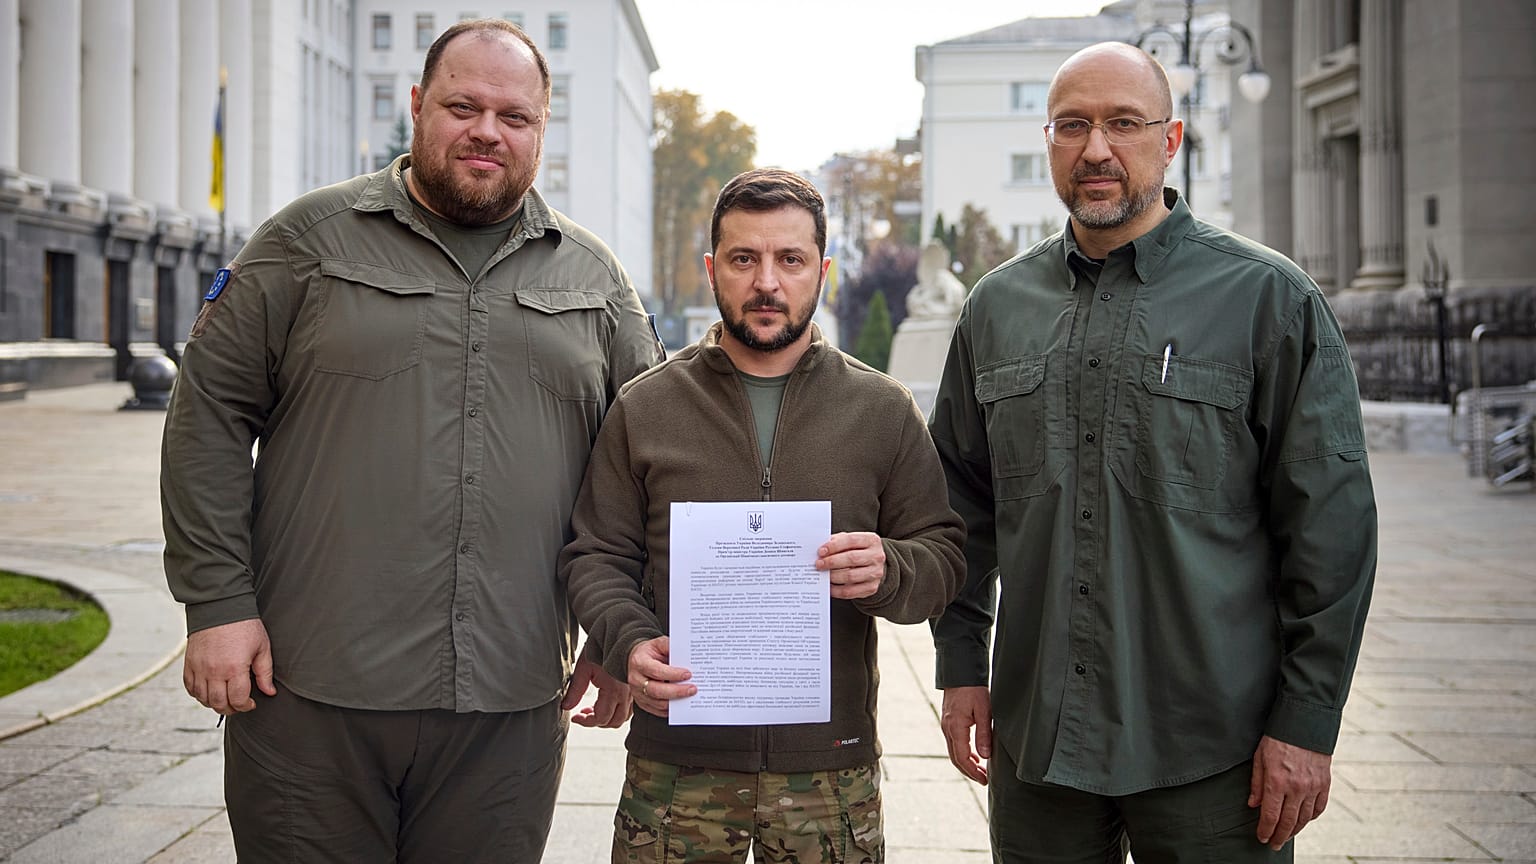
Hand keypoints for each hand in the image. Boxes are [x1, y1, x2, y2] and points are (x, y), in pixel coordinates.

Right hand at [183, 619, 275, 714]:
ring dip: (214, 704)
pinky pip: (190, 688)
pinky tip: (209, 691)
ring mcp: (199, 668)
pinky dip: (199, 694)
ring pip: (203, 699)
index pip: (238, 699)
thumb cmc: (244, 625)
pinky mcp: (189, 664)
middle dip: (231, 709)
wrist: (220, 607)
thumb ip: (265, 673)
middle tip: (239, 704)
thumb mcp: (262, 647)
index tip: (251, 703)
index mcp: (234, 668)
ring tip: (225, 698)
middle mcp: (214, 671)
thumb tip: (269, 692)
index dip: (246, 706)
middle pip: (219, 704)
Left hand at [562, 655, 632, 727]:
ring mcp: (631, 692)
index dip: (586, 721)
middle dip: (596, 722)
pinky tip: (604, 704)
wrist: (615, 634)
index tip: (575, 717)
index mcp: (613, 690)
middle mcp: (626, 694)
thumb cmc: (599, 649)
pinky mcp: (632, 689)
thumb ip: (575, 691)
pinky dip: (616, 712)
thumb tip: (566, 707)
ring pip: (622, 718)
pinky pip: (628, 709)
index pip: (601, 717)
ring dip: (607, 719)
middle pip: (613, 722)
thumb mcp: (583, 669)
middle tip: (583, 714)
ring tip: (593, 710)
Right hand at [627, 636, 694, 716]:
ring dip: (676, 702)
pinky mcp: (642, 703)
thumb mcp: (658, 643)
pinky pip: (657, 710)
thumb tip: (686, 653)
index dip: (673, 674)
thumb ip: (670, 646)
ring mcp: (637, 693)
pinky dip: (671, 709)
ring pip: (658, 703)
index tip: (688, 674)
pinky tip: (681, 703)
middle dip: (677, 691)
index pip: (656, 671)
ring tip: (690, 697)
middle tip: (693, 689)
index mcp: (639, 662)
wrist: (635, 659)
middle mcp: (636, 679)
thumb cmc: (650, 652)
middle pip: (656, 690)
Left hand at [816, 532, 886, 599]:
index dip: (834, 546)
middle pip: (852, 559)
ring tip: (822, 575)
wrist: (873, 565)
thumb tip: (821, 550)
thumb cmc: (857, 550)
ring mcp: (876, 573)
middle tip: (818, 564)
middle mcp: (876, 556)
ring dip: (833, 576)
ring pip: (850, 576)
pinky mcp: (871, 588)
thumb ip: (837, 542)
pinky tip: (828, 586)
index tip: (821, 551)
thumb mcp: (850, 541)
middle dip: (832, 562)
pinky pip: (850, 591)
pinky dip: (836, 590)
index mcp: (871, 540)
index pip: (851, 540)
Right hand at [940, 686, 991, 784]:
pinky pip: (954, 743)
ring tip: (981, 770)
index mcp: (955, 728)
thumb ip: (984, 734)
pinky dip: (964, 753)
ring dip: (966, 764)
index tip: (984, 780)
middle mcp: (948, 729)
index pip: (962, 758)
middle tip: (983, 780)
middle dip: (969, 772)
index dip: (973, 772)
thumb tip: (984, 757)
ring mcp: (946, 725)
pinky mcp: (949, 722)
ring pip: (954, 752)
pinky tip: (975, 755)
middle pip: (956, 758)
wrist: (960, 672)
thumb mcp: (984, 710)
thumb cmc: (973, 689)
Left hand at [1249, 735, 1331, 849]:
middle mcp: (1297, 788)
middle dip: (1280, 836)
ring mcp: (1313, 787)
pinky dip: (1311, 817)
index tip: (1262, 838)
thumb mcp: (1259, 758)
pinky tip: (1304, 821)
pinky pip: (1319, 808)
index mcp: (1277, 781)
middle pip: (1288, 822)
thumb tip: (1253, 805)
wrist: (1304, 723)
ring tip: (1286, 835)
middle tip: (1274, 844)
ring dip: (1295, 830)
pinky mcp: (1325, 783)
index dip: (1266, 830)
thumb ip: (1257, 783)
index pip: (1270, 815)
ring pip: (1305, 818)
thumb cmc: (1277, 738)